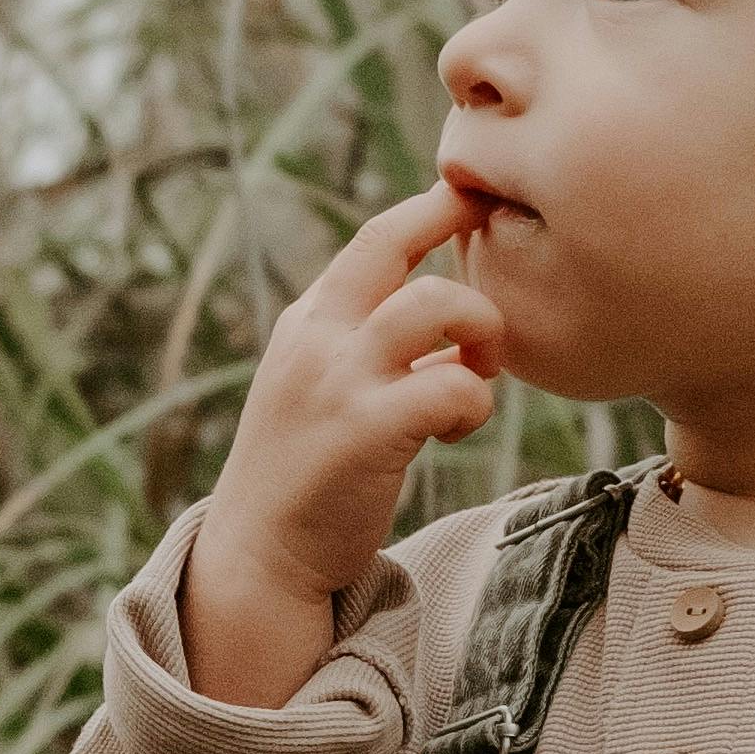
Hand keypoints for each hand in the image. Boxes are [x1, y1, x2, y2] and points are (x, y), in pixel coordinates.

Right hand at [180, 182, 503, 705]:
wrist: (259, 557)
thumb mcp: (320, 388)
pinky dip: (474, 404)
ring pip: (436, 305)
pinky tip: (453, 432)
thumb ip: (364, 347)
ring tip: (479, 372)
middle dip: (452, 223)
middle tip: (495, 244)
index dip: (428, 208)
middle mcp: (317, 337)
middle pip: (392, 242)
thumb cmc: (305, 475)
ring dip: (480, 330)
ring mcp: (338, 380)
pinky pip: (454, 388)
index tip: (468, 197)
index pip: (373, 240)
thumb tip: (445, 327)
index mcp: (308, 321)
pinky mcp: (365, 431)